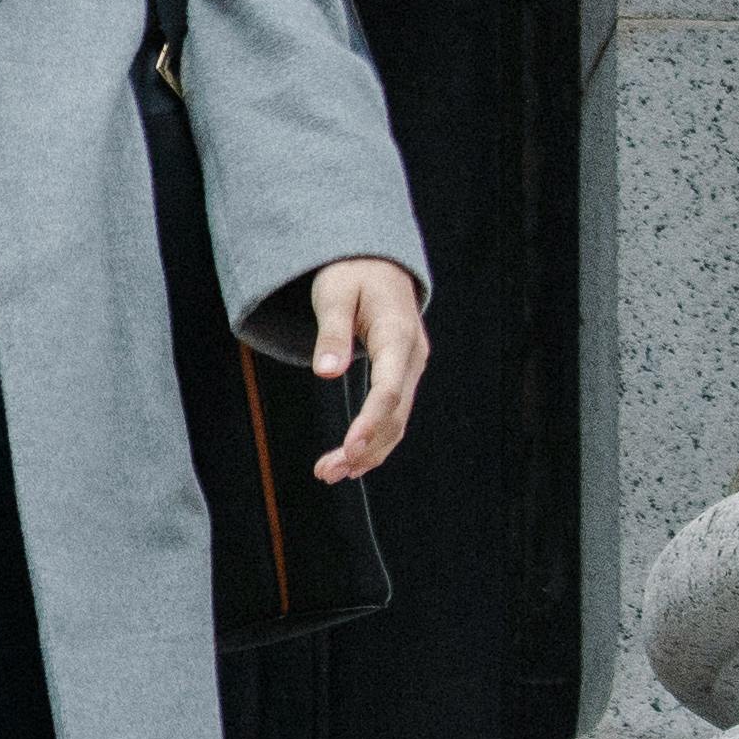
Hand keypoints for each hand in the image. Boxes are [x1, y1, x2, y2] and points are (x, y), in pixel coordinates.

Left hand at [305, 256, 427, 482]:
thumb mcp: (335, 294)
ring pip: (396, 421)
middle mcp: (412, 357)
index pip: (389, 388)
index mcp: (398, 335)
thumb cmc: (352, 275)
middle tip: (326, 473)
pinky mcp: (401, 376)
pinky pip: (392, 414)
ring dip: (367, 452)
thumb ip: (332, 333)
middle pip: (394, 413)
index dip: (370, 421)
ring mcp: (410, 369)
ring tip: (328, 474)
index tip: (349, 449)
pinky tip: (351, 463)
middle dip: (363, 448)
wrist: (377, 263)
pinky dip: (374, 440)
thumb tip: (326, 374)